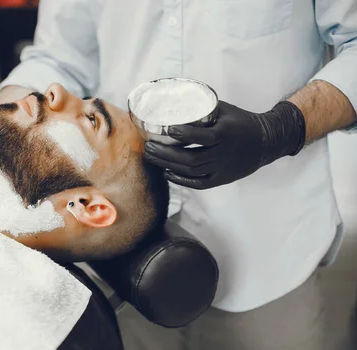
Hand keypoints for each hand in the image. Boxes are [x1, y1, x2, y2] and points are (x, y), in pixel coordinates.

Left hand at [144, 101, 305, 188]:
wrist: (266, 141)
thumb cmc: (240, 122)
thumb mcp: (225, 110)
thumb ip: (201, 108)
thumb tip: (172, 100)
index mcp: (226, 134)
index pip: (203, 137)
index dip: (184, 135)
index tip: (168, 129)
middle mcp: (224, 153)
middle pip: (191, 158)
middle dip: (166, 154)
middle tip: (149, 147)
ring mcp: (222, 168)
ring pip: (192, 171)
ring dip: (168, 165)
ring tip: (152, 157)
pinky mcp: (222, 179)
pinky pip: (199, 183)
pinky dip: (181, 180)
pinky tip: (167, 173)